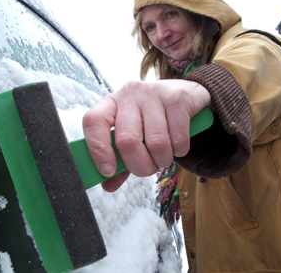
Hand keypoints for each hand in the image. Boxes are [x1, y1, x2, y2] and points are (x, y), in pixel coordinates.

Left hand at [83, 79, 210, 191]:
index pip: (93, 121)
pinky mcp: (178, 98)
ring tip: (164, 155)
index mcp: (111, 104)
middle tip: (148, 168)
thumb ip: (120, 159)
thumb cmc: (152, 120)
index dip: (98, 149)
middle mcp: (129, 95)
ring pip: (156, 143)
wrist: (187, 96)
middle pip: (127, 140)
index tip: (108, 171)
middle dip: (140, 166)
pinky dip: (179, 151)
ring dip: (162, 160)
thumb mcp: (132, 135)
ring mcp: (154, 93)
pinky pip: (178, 139)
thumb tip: (108, 186)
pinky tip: (178, 145)